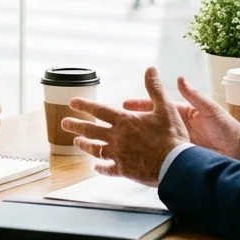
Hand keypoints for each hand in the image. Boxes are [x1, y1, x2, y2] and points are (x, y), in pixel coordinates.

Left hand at [61, 67, 188, 186]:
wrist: (174, 164)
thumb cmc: (170, 136)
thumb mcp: (165, 107)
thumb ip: (154, 88)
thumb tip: (150, 69)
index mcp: (125, 121)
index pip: (99, 110)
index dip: (84, 105)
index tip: (72, 103)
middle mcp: (117, 138)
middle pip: (91, 130)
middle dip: (76, 126)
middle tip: (64, 123)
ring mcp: (118, 155)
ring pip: (96, 149)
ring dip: (85, 145)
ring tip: (77, 142)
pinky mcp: (124, 170)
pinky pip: (108, 169)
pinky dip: (101, 168)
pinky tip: (96, 167)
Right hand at [122, 76, 239, 159]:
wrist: (239, 150)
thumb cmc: (226, 127)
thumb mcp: (210, 109)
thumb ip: (194, 95)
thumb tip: (180, 78)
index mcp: (183, 113)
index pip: (157, 107)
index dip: (141, 105)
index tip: (125, 103)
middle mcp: (177, 127)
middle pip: (151, 124)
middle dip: (134, 123)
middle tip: (116, 121)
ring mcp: (178, 141)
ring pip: (154, 140)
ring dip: (139, 139)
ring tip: (120, 141)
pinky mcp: (182, 155)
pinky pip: (163, 154)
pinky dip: (151, 155)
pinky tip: (138, 157)